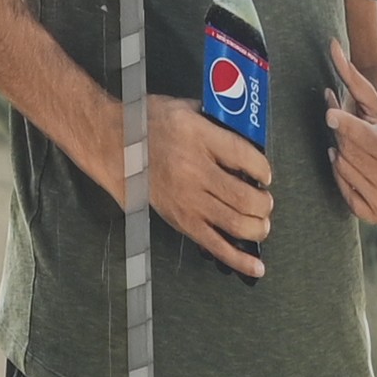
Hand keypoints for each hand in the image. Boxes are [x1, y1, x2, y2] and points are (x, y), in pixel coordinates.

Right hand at [101, 101, 275, 277]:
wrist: (112, 145)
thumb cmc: (146, 126)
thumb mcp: (185, 108)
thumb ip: (218, 122)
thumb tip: (247, 134)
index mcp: (199, 138)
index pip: (247, 158)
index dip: (264, 170)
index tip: (264, 174)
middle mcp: (194, 171)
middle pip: (246, 197)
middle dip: (264, 203)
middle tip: (264, 200)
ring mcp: (187, 200)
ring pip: (237, 224)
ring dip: (258, 227)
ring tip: (260, 223)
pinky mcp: (180, 221)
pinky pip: (215, 245)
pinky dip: (239, 260)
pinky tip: (255, 267)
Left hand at [329, 33, 376, 230]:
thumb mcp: (373, 110)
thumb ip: (352, 80)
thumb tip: (333, 45)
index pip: (361, 133)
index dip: (346, 124)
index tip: (330, 116)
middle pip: (343, 149)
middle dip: (342, 141)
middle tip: (350, 138)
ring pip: (340, 169)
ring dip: (340, 160)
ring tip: (353, 154)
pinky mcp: (371, 210)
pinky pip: (343, 193)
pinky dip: (342, 182)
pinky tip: (353, 173)